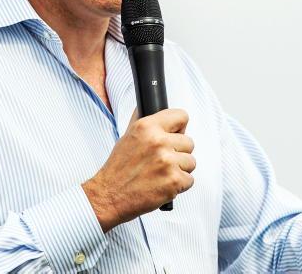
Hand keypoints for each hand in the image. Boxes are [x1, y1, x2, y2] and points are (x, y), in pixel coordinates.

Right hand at [82, 108, 195, 232]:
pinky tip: (163, 185)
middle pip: (189, 142)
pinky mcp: (174, 181)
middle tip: (162, 161)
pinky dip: (179, 185)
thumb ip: (143, 120)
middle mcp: (158, 141)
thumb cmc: (118, 169)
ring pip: (191, 162)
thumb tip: (150, 106)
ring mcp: (167, 162)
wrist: (109, 195)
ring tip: (161, 174)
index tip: (176, 134)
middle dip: (179, 153)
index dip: (180, 127)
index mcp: (147, 127)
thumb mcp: (127, 136)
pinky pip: (189, 180)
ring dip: (180, 170)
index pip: (181, 116)